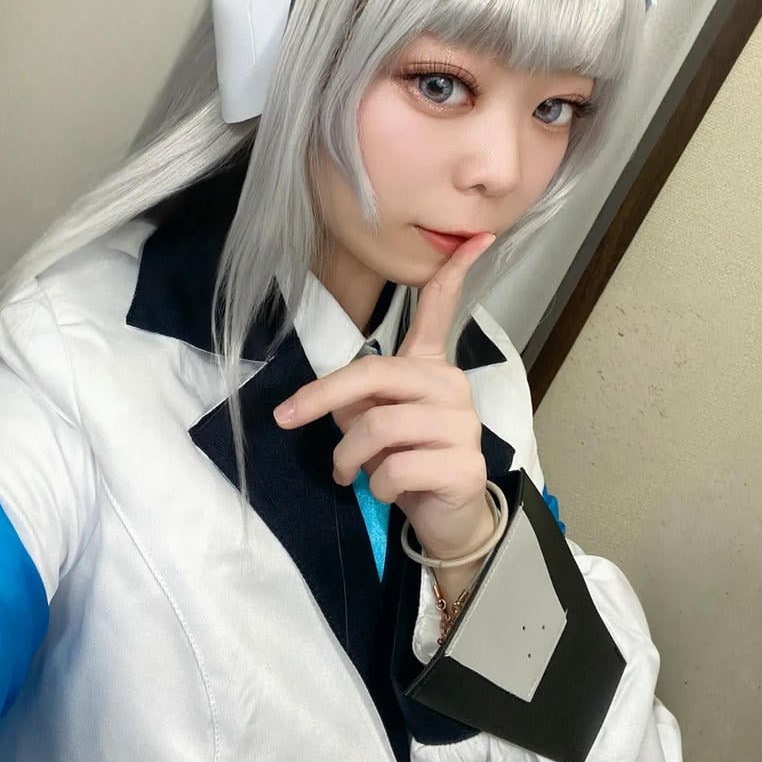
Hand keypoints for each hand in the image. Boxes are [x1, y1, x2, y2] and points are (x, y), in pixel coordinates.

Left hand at [273, 231, 496, 567]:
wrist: (447, 523)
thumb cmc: (407, 465)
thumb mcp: (373, 426)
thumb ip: (355, 401)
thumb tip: (325, 400)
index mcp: (430, 369)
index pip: (440, 313)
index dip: (454, 275)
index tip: (473, 238)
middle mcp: (451, 387)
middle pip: (375, 374)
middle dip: (323, 398)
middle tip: (288, 419)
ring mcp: (462, 425)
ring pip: (379, 427)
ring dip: (348, 458)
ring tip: (350, 473)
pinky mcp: (463, 464)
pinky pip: (396, 467)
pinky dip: (376, 485)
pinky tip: (387, 492)